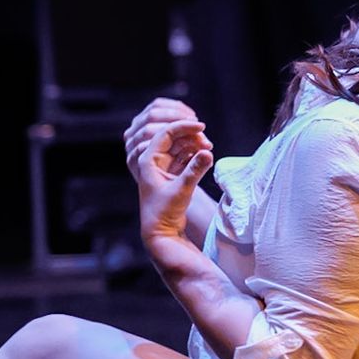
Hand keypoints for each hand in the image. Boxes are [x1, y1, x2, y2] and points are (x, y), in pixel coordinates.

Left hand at [124, 103, 213, 243]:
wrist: (161, 232)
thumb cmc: (164, 212)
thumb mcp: (181, 190)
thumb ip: (195, 170)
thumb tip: (208, 152)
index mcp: (148, 160)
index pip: (166, 133)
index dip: (184, 127)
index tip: (202, 126)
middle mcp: (154, 160)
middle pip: (174, 137)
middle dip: (192, 137)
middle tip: (209, 143)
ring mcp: (163, 166)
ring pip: (180, 147)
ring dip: (195, 145)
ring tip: (209, 150)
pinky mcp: (172, 174)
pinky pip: (184, 157)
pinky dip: (195, 155)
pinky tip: (206, 158)